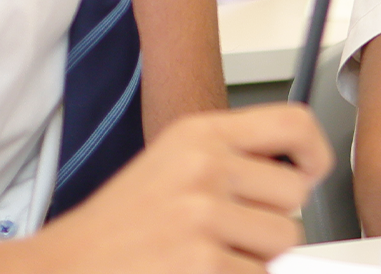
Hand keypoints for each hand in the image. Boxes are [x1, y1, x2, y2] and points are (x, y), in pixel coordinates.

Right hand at [25, 103, 329, 273]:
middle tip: (228, 233)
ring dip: (254, 258)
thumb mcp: (172, 166)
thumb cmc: (118, 227)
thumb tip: (300, 178)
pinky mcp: (202, 262)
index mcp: (198, 135)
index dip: (315, 153)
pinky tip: (195, 272)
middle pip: (295, 195)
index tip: (310, 175)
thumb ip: (232, 162)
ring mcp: (202, 215)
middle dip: (271, 222)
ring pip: (283, 242)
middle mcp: (203, 166)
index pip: (293, 122)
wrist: (65, 267)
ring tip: (207, 255)